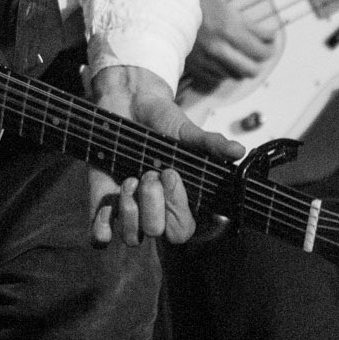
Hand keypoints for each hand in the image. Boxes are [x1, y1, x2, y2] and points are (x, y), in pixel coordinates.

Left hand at [86, 65, 244, 246]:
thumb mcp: (187, 131)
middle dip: (153, 204)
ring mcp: (129, 207)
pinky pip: (100, 231)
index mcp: (178, 199)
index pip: (182, 229)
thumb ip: (210, 144)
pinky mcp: (103, 200)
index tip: (172, 174)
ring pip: (131, 236)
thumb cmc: (162, 121)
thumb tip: (239, 151)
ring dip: (130, 210)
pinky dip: (101, 227)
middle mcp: (154, 209)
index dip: (178, 209)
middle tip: (150, 172)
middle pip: (156, 233)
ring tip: (130, 179)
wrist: (128, 103)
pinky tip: (110, 204)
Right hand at [183, 0, 276, 85]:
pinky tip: (224, 60)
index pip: (261, 48)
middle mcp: (220, 46)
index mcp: (229, 27)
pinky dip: (225, 70)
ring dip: (242, 66)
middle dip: (259, 60)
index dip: (270, 45)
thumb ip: (247, 25)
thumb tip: (268, 38)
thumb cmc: (198, 5)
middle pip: (252, 68)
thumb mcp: (226, 8)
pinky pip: (219, 78)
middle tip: (261, 51)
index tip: (270, 41)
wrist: (166, 10)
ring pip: (237, 75)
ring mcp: (207, 59)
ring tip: (241, 55)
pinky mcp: (197, 68)